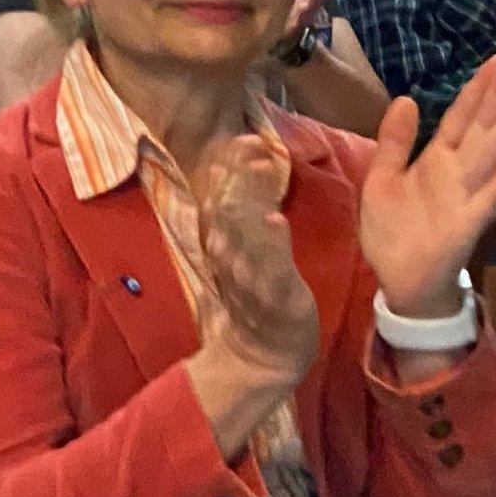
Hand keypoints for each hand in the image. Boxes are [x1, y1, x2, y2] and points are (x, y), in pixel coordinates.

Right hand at [193, 135, 320, 386]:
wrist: (255, 358)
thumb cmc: (251, 302)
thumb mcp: (235, 255)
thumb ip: (233, 215)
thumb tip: (227, 169)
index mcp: (220, 245)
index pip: (219, 199)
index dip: (228, 168)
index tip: (239, 138)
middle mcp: (229, 257)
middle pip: (228, 209)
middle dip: (238, 175)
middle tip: (247, 142)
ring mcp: (249, 278)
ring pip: (246, 233)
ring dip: (252, 200)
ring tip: (261, 168)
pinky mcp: (275, 299)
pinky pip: (271, 269)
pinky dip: (271, 245)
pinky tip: (276, 221)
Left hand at [359, 54, 495, 313]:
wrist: (399, 277)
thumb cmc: (392, 229)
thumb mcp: (381, 178)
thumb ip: (394, 141)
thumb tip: (406, 98)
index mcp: (434, 159)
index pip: (459, 116)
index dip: (477, 88)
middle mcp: (456, 171)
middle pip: (481, 125)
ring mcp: (467, 193)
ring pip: (492, 151)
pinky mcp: (470, 219)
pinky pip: (491, 192)